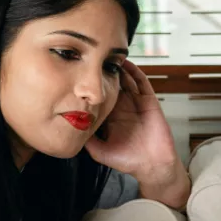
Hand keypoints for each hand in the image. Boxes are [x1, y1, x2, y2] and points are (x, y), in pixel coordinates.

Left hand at [84, 60, 187, 204]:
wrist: (152, 166)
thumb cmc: (128, 161)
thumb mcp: (99, 151)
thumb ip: (86, 140)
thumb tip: (67, 130)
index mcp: (110, 116)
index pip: (99, 96)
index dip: (91, 85)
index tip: (79, 73)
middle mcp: (123, 107)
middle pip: (112, 83)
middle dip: (103, 71)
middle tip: (92, 57)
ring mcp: (136, 103)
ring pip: (126, 79)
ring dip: (118, 67)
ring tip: (107, 54)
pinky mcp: (149, 101)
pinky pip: (142, 82)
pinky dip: (134, 71)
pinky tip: (126, 63)